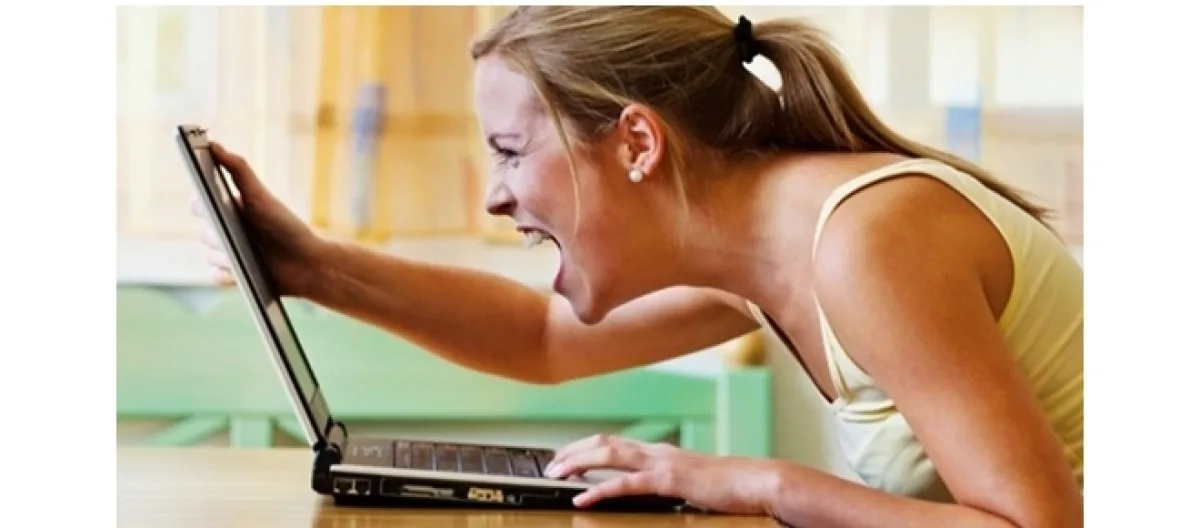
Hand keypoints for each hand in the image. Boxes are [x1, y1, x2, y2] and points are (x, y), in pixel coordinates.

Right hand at [191, 142, 323, 296]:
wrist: (308, 263)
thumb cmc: (285, 226)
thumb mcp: (261, 196)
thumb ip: (238, 169)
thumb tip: (213, 145)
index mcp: (229, 210)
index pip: (198, 204)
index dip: (200, 203)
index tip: (205, 200)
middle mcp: (226, 231)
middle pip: (203, 231)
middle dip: (218, 232)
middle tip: (233, 232)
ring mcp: (228, 254)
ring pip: (210, 254)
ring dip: (226, 254)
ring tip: (248, 252)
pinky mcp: (233, 276)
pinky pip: (217, 276)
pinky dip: (229, 274)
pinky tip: (244, 270)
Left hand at [546, 434, 777, 513]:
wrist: (756, 482)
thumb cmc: (729, 487)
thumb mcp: (690, 482)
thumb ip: (667, 482)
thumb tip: (648, 489)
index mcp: (660, 451)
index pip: (614, 442)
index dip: (585, 446)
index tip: (564, 457)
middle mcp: (657, 451)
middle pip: (604, 442)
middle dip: (572, 451)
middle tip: (550, 465)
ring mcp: (662, 463)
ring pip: (609, 454)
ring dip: (578, 463)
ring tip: (556, 474)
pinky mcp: (668, 480)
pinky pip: (626, 484)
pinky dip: (599, 490)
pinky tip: (582, 499)